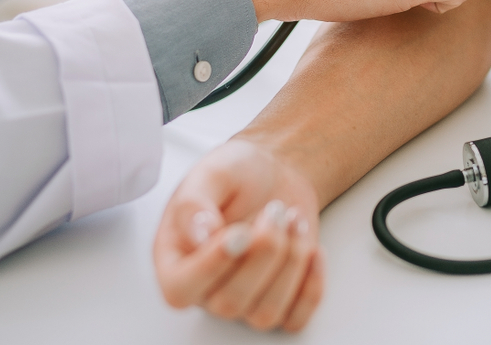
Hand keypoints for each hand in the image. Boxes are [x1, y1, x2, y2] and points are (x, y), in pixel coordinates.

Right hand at [154, 140, 323, 331]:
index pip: (180, 289)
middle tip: (275, 211)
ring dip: (290, 263)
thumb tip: (197, 236)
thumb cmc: (237, 174)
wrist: (275, 172)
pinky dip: (311, 286)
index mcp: (176, 259)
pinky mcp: (281, 300)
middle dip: (263, 252)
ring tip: (293, 219)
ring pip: (265, 313)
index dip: (211, 267)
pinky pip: (295, 318)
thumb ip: (194, 204)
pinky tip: (313, 249)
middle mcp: (207, 287)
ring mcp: (245, 298)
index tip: (240, 231)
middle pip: (229, 303)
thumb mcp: (210, 174)